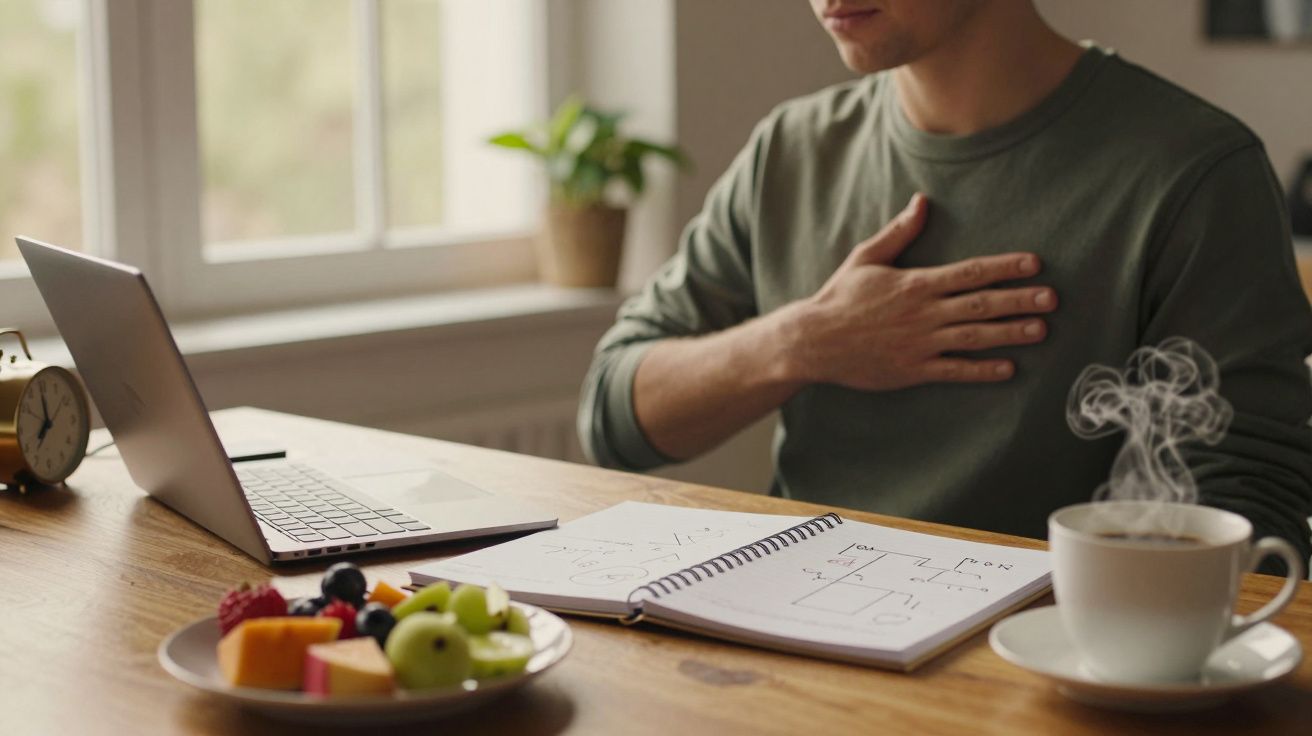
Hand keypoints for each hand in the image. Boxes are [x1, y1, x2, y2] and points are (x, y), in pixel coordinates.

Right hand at [781, 193, 1056, 390]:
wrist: (814, 340)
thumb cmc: (839, 297)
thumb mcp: (866, 257)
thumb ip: (898, 232)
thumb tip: (921, 202)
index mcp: (916, 283)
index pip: (970, 271)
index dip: (1004, 267)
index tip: (1034, 264)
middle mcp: (924, 313)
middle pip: (981, 304)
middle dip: (1020, 300)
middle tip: (1052, 298)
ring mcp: (920, 343)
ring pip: (974, 337)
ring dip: (1010, 333)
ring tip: (1041, 330)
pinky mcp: (913, 370)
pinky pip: (955, 370)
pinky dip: (982, 370)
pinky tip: (1008, 368)